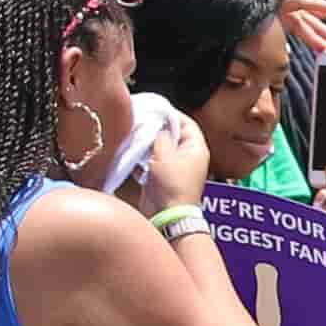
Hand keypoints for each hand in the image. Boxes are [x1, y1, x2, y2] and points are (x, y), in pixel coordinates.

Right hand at [129, 101, 210, 216]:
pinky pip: (152, 163)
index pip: (186, 123)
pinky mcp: (163, 180)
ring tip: (132, 135)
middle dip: (156, 128)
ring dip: (146, 143)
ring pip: (160, 149)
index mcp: (195, 148)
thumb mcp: (164, 154)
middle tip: (140, 120)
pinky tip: (130, 153)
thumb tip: (156, 126)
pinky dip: (142, 158)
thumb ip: (159, 136)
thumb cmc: (171, 186)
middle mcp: (188, 157)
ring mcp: (175, 169)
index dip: (171, 114)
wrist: (167, 217)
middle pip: (172, 135)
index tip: (155, 108)